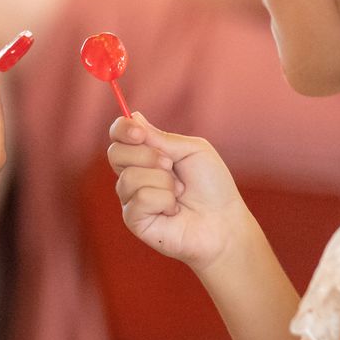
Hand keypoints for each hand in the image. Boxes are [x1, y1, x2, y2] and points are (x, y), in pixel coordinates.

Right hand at [107, 112, 247, 271]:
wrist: (224, 222)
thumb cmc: (212, 186)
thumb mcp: (192, 150)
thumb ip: (160, 137)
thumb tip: (133, 117)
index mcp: (145, 155)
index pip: (117, 136)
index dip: (122, 129)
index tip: (139, 132)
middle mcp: (133, 175)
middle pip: (115, 153)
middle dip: (147, 155)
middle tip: (171, 165)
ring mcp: (131, 198)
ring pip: (129, 177)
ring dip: (163, 181)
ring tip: (179, 193)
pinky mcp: (134, 220)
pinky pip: (139, 198)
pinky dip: (164, 201)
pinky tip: (174, 210)